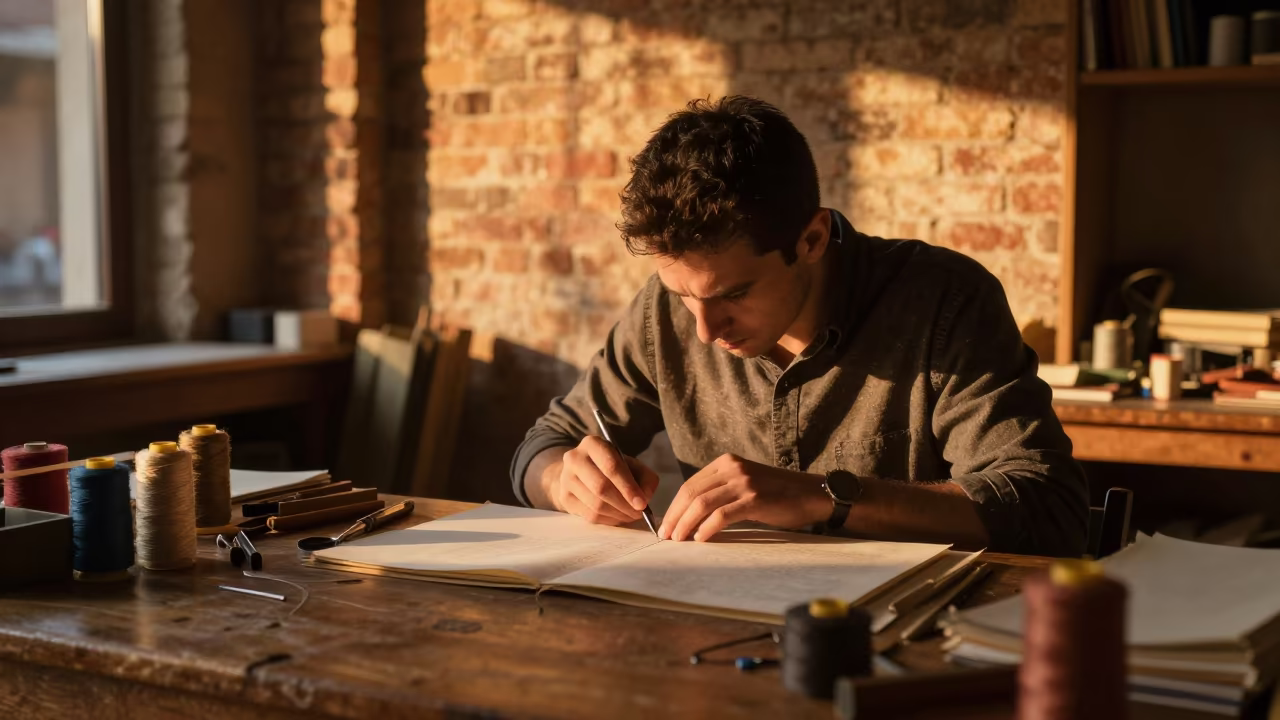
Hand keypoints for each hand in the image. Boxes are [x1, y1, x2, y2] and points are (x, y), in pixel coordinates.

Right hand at [551, 436, 659, 525]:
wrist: (580, 472)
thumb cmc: (610, 467)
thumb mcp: (630, 464)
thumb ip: (645, 477)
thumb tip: (645, 498)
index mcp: (592, 444)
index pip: (611, 467)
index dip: (628, 487)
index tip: (642, 503)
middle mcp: (574, 458)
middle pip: (601, 487)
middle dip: (624, 504)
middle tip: (638, 512)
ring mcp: (566, 479)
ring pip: (595, 504)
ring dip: (618, 514)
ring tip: (630, 515)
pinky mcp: (564, 498)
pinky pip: (589, 515)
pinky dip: (608, 520)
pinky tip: (618, 517)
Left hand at [658, 454, 830, 541]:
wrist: (811, 494)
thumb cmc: (777, 495)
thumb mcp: (744, 485)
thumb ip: (720, 492)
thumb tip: (689, 516)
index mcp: (726, 462)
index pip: (690, 485)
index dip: (674, 506)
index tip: (665, 525)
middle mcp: (733, 468)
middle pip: (692, 493)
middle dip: (675, 516)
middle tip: (666, 536)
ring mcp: (744, 482)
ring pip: (703, 503)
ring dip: (686, 524)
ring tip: (678, 540)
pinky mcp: (755, 498)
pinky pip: (722, 514)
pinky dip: (707, 528)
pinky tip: (701, 539)